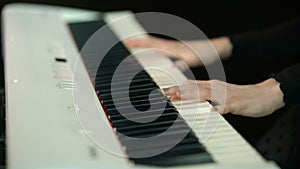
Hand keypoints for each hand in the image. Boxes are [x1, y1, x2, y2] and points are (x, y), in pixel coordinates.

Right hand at [125, 36, 231, 69]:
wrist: (212, 49)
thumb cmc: (203, 53)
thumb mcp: (192, 60)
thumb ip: (182, 64)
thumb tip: (172, 70)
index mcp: (170, 47)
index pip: (151, 43)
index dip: (138, 43)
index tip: (126, 43)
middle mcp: (169, 46)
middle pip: (149, 42)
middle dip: (137, 42)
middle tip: (125, 44)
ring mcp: (171, 48)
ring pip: (154, 45)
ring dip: (143, 45)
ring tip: (133, 48)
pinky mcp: (175, 51)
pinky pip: (159, 49)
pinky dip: (152, 50)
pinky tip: (151, 55)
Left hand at [162, 78, 284, 116]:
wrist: (263, 95)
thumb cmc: (241, 97)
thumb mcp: (220, 95)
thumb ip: (206, 96)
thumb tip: (191, 97)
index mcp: (212, 86)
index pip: (191, 86)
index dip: (177, 88)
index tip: (163, 92)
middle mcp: (216, 88)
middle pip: (194, 88)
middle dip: (178, 91)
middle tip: (164, 94)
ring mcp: (226, 94)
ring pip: (206, 94)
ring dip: (191, 95)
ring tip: (179, 97)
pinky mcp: (236, 103)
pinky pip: (226, 106)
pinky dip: (218, 108)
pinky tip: (211, 111)